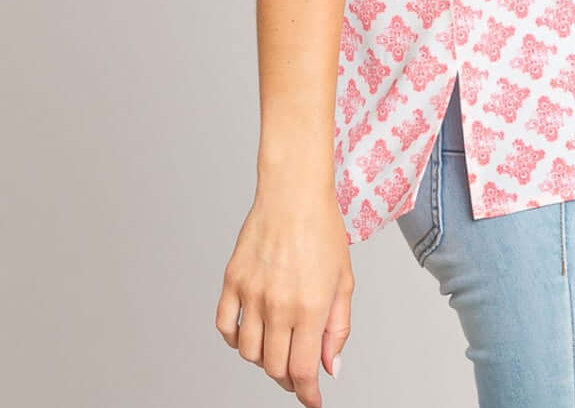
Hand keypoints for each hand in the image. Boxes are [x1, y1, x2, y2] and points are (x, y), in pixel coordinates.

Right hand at [216, 176, 353, 405]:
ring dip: (264, 359)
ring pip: (249, 353)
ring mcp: (251, 293)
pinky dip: (235, 340)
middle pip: (275, 367)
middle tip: (298, 374)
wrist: (293, 193)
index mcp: (309, 306)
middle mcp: (278, 304)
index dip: (308, 393)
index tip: (312, 401)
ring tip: (278, 346)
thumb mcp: (344, 280)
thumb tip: (330, 367)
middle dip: (289, 379)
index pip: (303, 370)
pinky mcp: (232, 281)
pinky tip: (251, 332)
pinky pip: (225, 327)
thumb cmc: (323, 230)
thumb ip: (338, 327)